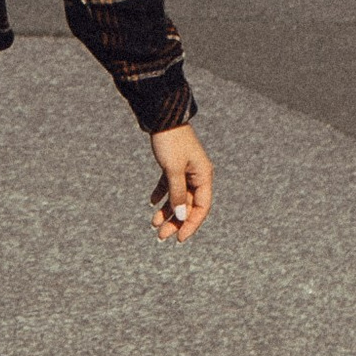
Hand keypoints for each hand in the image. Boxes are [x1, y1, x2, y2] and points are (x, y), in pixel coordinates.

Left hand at [147, 127, 211, 241]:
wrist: (162, 117)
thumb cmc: (170, 141)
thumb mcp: (173, 170)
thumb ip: (178, 194)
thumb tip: (182, 217)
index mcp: (203, 176)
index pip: (201, 208)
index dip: (191, 225)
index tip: (179, 238)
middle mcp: (198, 175)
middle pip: (188, 205)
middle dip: (175, 221)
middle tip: (161, 236)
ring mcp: (186, 170)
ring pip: (178, 197)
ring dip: (167, 211)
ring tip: (153, 224)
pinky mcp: (174, 164)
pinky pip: (169, 185)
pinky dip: (161, 194)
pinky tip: (151, 203)